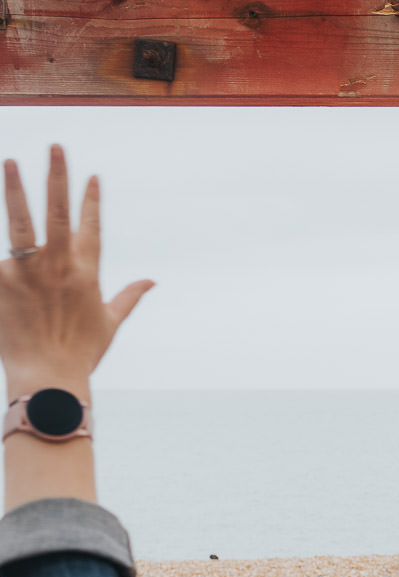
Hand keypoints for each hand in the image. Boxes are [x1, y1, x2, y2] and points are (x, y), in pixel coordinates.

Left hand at [1, 147, 151, 398]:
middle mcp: (59, 266)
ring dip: (17, 189)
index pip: (91, 227)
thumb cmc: (82, 353)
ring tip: (12, 162)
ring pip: (22, 222)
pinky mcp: (1, 282)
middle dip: (58, 177)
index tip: (91, 176)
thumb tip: (152, 281)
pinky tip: (0, 260)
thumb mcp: (110, 323)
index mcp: (87, 273)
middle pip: (58, 212)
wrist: (47, 377)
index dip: (91, 200)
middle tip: (56, 147)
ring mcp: (27, 272)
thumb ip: (129, 296)